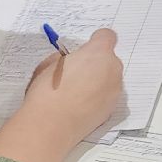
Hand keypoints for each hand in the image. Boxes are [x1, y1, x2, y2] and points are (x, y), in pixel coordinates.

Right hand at [18, 27, 126, 144]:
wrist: (50, 126)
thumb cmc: (47, 92)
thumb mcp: (49, 64)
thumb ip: (66, 57)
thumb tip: (70, 61)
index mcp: (98, 52)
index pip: (107, 36)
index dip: (96, 41)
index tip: (86, 48)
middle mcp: (112, 69)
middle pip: (109, 59)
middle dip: (96, 63)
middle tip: (76, 73)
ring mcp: (114, 90)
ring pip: (110, 78)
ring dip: (99, 81)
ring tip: (76, 93)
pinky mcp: (112, 109)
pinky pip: (107, 95)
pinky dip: (98, 97)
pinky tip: (80, 105)